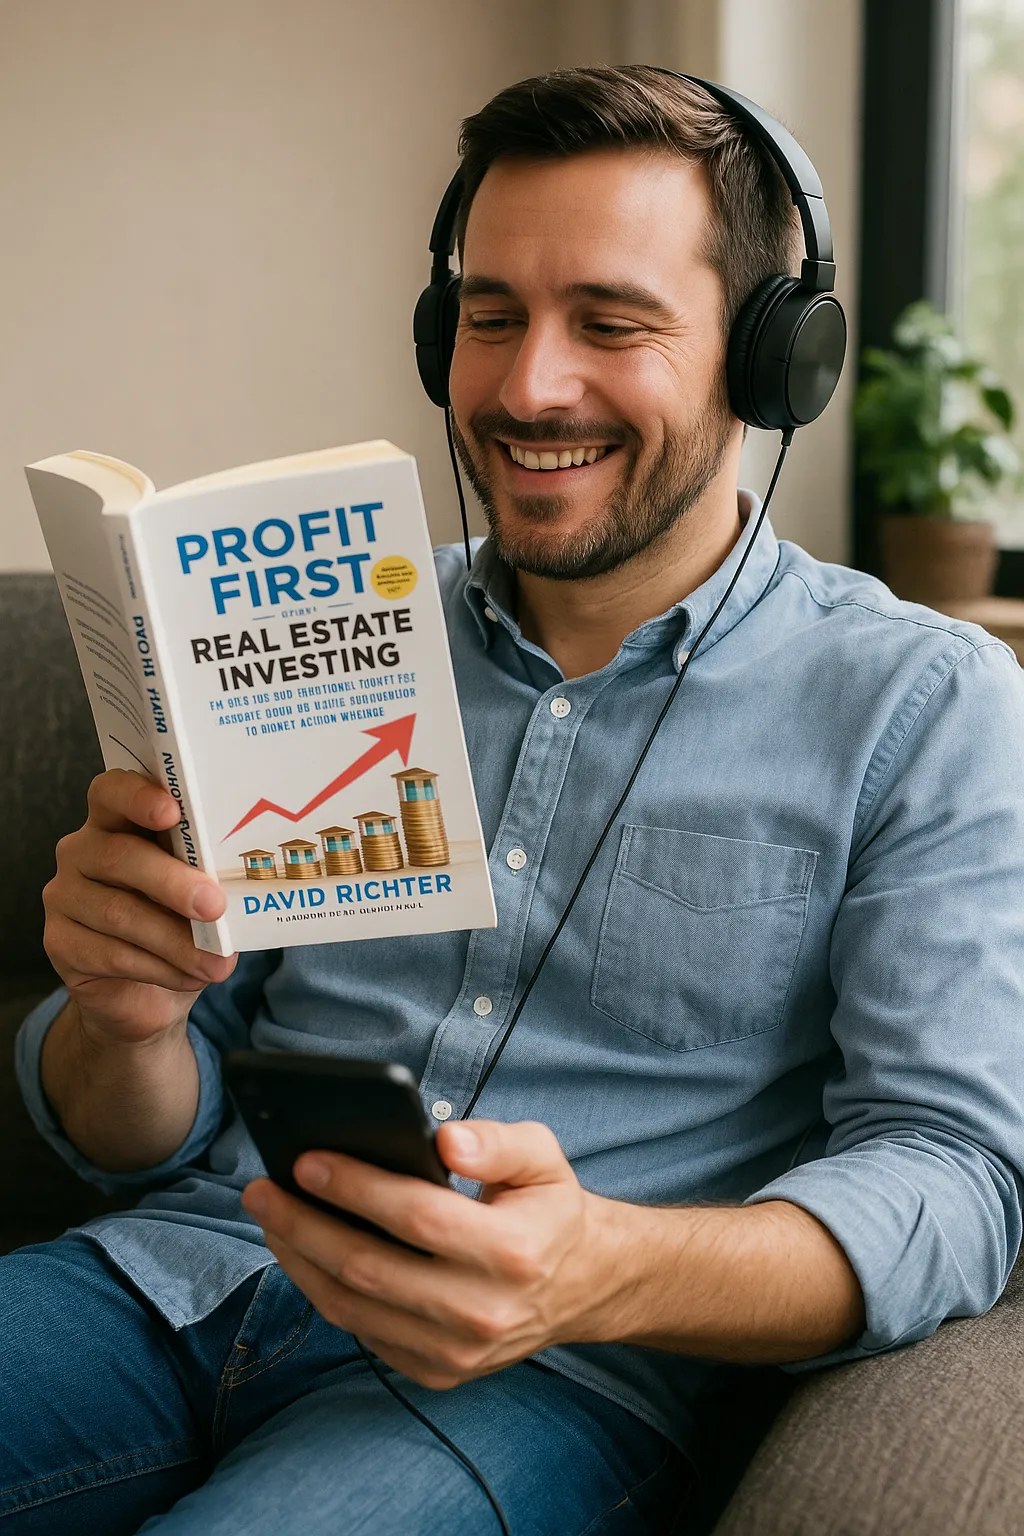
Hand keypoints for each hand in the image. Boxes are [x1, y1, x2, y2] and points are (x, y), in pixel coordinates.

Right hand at [43, 768, 235, 1045]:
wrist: (148, 991)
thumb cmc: (179, 923)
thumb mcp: (198, 891)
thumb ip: (207, 874)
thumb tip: (242, 883)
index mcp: (116, 822)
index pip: (112, 792)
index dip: (138, 797)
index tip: (172, 812)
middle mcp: (81, 851)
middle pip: (119, 856)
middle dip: (173, 882)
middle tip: (214, 906)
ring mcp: (64, 896)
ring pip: (119, 912)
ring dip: (176, 941)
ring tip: (217, 962)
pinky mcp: (59, 943)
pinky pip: (111, 954)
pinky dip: (160, 967)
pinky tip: (189, 976)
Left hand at [241, 1120, 628, 1389]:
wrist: (579, 1287)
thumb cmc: (547, 1209)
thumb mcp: (543, 1157)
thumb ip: (497, 1142)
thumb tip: (446, 1141)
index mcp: (514, 1251)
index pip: (418, 1216)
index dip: (357, 1187)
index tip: (306, 1159)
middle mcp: (484, 1311)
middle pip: (370, 1267)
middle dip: (304, 1224)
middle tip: (261, 1188)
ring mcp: (456, 1353)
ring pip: (353, 1307)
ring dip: (299, 1259)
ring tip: (270, 1216)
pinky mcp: (435, 1373)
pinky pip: (361, 1332)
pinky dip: (322, 1291)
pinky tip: (302, 1251)